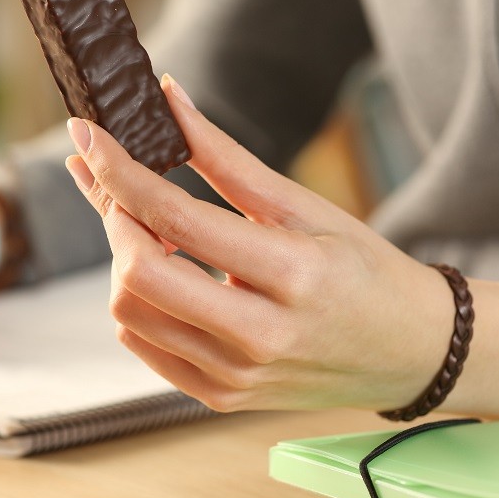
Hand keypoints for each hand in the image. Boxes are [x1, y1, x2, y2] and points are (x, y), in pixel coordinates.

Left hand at [63, 76, 452, 412]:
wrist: (413, 353)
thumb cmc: (362, 269)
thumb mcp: (304, 205)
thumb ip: (227, 158)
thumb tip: (168, 100)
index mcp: (292, 274)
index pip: (177, 220)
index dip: (119, 172)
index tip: (85, 134)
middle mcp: (261, 335)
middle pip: (137, 274)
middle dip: (113, 217)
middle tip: (118, 185)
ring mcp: (237, 376)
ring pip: (128, 313)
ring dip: (121, 260)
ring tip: (147, 230)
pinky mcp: (220, 397)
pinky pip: (141, 345)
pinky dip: (135, 302)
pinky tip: (160, 273)